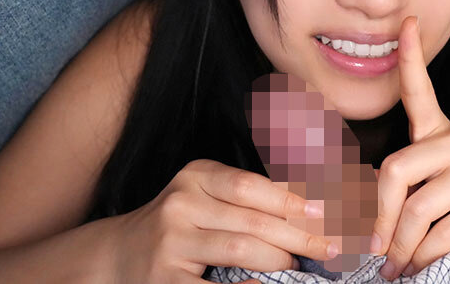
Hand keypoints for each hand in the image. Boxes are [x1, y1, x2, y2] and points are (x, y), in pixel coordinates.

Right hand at [112, 159, 336, 282]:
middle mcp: (180, 203)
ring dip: (280, 260)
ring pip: (240, 248)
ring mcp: (170, 242)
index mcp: (195, 176)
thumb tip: (310, 208)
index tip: (326, 212)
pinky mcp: (165, 279)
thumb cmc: (179, 224)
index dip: (293, 200)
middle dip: (299, 235)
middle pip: (253, 219)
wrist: (119, 254)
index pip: (252, 186)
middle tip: (330, 247)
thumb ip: (248, 199)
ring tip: (301, 264)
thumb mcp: (206, 197)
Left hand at [371, 16, 449, 279]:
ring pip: (416, 209)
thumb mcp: (437, 188)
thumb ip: (403, 189)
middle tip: (372, 248)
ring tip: (394, 268)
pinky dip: (422, 258)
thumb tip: (356, 216)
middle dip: (376, 217)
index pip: (421, 90)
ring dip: (399, 248)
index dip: (411, 56)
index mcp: (443, 132)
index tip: (407, 22)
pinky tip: (417, 268)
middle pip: (394, 170)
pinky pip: (441, 232)